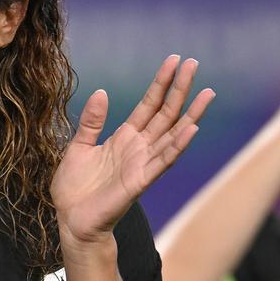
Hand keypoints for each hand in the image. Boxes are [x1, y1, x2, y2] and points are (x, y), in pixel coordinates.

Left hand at [51, 55, 214, 243]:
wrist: (71, 220)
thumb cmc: (74, 188)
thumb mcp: (78, 146)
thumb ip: (92, 121)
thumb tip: (101, 91)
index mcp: (125, 137)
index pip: (149, 104)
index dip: (161, 82)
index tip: (175, 60)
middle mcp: (139, 148)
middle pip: (166, 113)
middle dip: (180, 88)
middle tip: (195, 63)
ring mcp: (142, 164)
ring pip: (172, 134)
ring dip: (191, 114)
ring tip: (207, 93)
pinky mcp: (140, 182)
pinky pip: (163, 161)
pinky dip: (178, 145)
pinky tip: (191, 128)